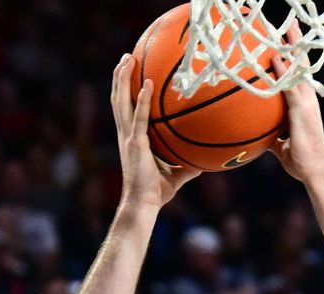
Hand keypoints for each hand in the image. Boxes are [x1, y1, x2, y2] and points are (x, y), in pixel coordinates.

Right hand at [112, 53, 199, 208]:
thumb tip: (204, 164)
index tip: (128, 72)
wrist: (143, 206)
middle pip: (119, 99)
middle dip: (120, 77)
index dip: (124, 90)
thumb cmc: (155, 194)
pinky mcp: (135, 144)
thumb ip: (186, 167)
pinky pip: (139, 118)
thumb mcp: (175, 176)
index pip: (125, 109)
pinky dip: (141, 101)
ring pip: (122, 103)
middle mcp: (126, 135)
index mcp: (131, 140)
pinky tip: (146, 85)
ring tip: (127, 60)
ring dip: (124, 80)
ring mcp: (128, 138)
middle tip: (126, 57)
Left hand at [269, 23, 323, 183]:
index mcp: (305, 104)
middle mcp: (308, 99)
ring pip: (299, 70)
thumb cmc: (301, 160)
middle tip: (291, 23)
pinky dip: (283, 72)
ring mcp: (307, 103)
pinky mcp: (302, 110)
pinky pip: (290, 87)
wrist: (314, 171)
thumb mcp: (282, 147)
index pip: (299, 75)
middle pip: (302, 65)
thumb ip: (273, 137)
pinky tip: (275, 59)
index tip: (288, 41)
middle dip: (296, 44)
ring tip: (286, 29)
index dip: (294, 58)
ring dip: (292, 49)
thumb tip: (260, 137)